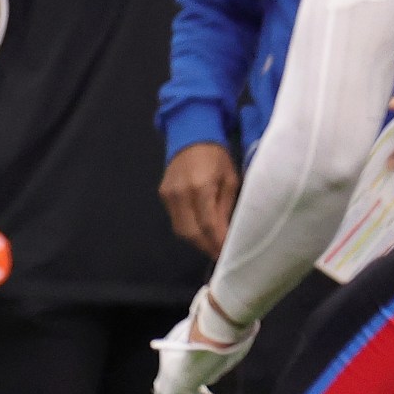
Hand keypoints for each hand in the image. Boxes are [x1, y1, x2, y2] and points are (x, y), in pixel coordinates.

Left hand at [153, 288, 257, 393]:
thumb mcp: (229, 345)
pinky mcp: (170, 387)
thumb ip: (224, 358)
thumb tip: (223, 365)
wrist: (217, 328)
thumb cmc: (228, 332)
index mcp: (185, 350)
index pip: (189, 376)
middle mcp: (174, 362)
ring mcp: (170, 375)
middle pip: (181, 391)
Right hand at [159, 142, 239, 257]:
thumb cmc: (217, 158)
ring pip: (180, 229)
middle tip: (220, 256)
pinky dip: (189, 230)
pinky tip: (201, 232)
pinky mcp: (163, 195)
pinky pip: (176, 220)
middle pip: (190, 232)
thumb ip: (226, 207)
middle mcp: (180, 193)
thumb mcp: (230, 180)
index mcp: (200, 187)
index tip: (228, 254)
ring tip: (212, 247)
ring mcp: (168, 195)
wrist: (191, 137)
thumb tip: (227, 234)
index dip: (217, 242)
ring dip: (197, 242)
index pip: (208, 224)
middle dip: (206, 247)